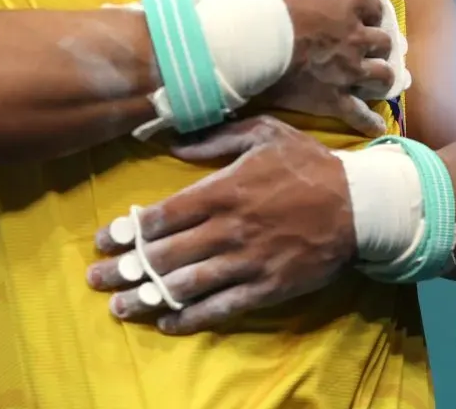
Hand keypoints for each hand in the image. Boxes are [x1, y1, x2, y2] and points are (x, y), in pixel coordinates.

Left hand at [86, 116, 354, 333]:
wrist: (360, 204)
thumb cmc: (306, 163)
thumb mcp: (262, 133)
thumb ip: (214, 139)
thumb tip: (172, 144)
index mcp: (224, 189)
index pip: (165, 214)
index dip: (130, 230)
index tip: (103, 239)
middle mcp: (229, 228)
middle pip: (167, 253)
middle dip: (126, 268)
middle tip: (95, 280)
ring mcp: (248, 261)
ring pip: (188, 284)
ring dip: (149, 297)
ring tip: (118, 307)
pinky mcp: (268, 287)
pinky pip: (223, 307)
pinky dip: (192, 317)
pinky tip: (166, 322)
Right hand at [238, 0, 393, 135]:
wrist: (248, 39)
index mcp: (345, 0)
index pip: (373, 4)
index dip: (370, 10)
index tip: (365, 14)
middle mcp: (355, 35)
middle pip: (383, 42)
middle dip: (379, 45)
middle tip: (372, 49)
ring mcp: (347, 69)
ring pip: (380, 76)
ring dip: (379, 78)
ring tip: (375, 81)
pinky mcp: (332, 97)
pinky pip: (359, 113)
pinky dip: (367, 118)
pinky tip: (371, 122)